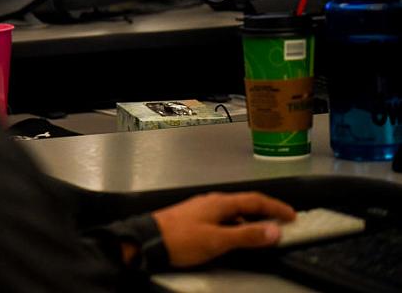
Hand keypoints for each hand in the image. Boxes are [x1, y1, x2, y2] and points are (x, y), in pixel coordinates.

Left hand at [152, 192, 295, 266]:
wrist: (147, 241)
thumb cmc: (180, 239)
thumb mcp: (217, 240)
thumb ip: (246, 235)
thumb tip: (274, 230)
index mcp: (220, 202)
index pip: (255, 200)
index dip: (276, 207)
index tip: (293, 216)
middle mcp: (212, 202)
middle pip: (245, 203)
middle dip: (266, 211)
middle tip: (282, 222)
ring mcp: (202, 209)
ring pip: (234, 211)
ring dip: (251, 219)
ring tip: (264, 230)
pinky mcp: (194, 219)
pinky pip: (223, 218)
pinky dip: (237, 224)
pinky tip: (236, 236)